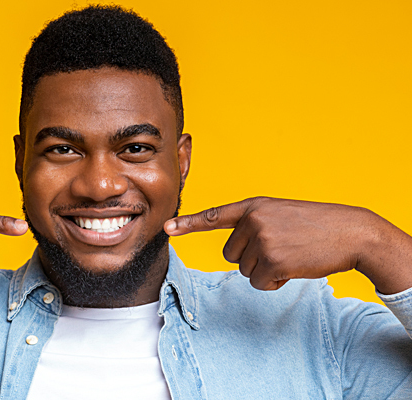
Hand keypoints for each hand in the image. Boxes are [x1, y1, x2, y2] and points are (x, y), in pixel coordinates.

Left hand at [164, 197, 411, 292]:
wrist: (350, 232)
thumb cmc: (316, 225)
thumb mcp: (280, 214)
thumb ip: (254, 225)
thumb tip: (234, 251)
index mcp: (253, 206)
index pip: (214, 216)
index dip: (188, 223)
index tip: (167, 227)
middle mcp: (253, 220)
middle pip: (231, 254)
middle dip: (252, 259)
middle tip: (280, 249)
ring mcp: (262, 239)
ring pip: (245, 270)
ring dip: (265, 271)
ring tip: (290, 256)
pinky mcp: (273, 260)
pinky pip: (259, 283)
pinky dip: (275, 283)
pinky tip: (294, 268)